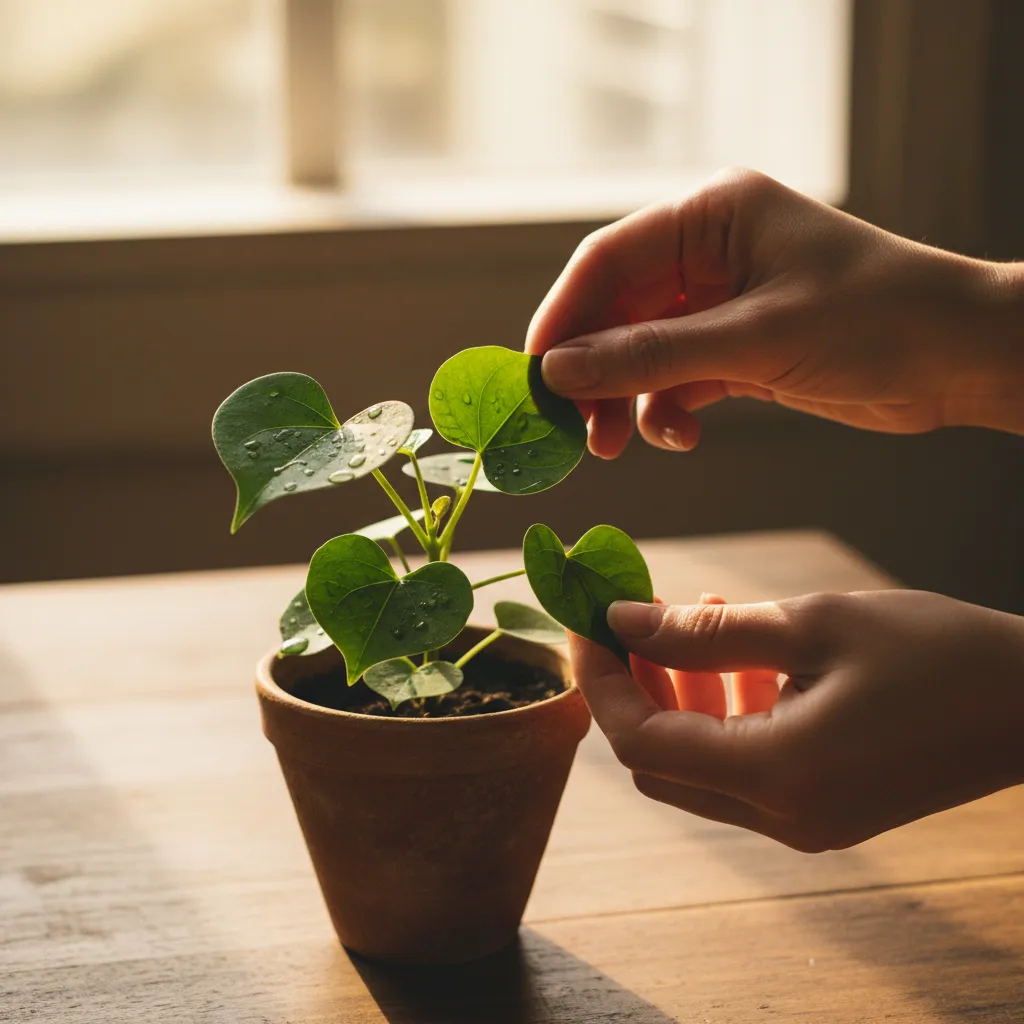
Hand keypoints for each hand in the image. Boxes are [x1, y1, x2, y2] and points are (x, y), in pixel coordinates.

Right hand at [526, 168, 1023, 457]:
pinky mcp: (739, 350)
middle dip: (591, 370)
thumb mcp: (753, 338)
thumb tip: (557, 371)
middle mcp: (710, 254)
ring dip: (623, 399)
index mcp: (712, 216)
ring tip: (612, 446)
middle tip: (569, 428)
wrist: (961, 359)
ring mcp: (722, 304)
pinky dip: (667, 411)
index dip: (562, 317)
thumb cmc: (876, 320)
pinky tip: (679, 435)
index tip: (532, 375)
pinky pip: (677, 380)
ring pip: (642, 352)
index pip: (607, 260)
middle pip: (617, 311)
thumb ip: (650, 356)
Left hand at [569, 590, 1023, 850]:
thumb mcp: (811, 625)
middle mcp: (782, 818)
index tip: (588, 621)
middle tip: (635, 621)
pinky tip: (740, 660)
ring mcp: (805, 824)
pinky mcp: (825, 811)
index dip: (601, 679)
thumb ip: (703, 633)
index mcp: (775, 776)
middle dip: (632, 689)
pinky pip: (740, 772)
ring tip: (689, 626)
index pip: (639, 739)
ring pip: (695, 768)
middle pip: (657, 762)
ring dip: (675, 700)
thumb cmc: (936, 654)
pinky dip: (719, 718)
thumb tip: (622, 623)